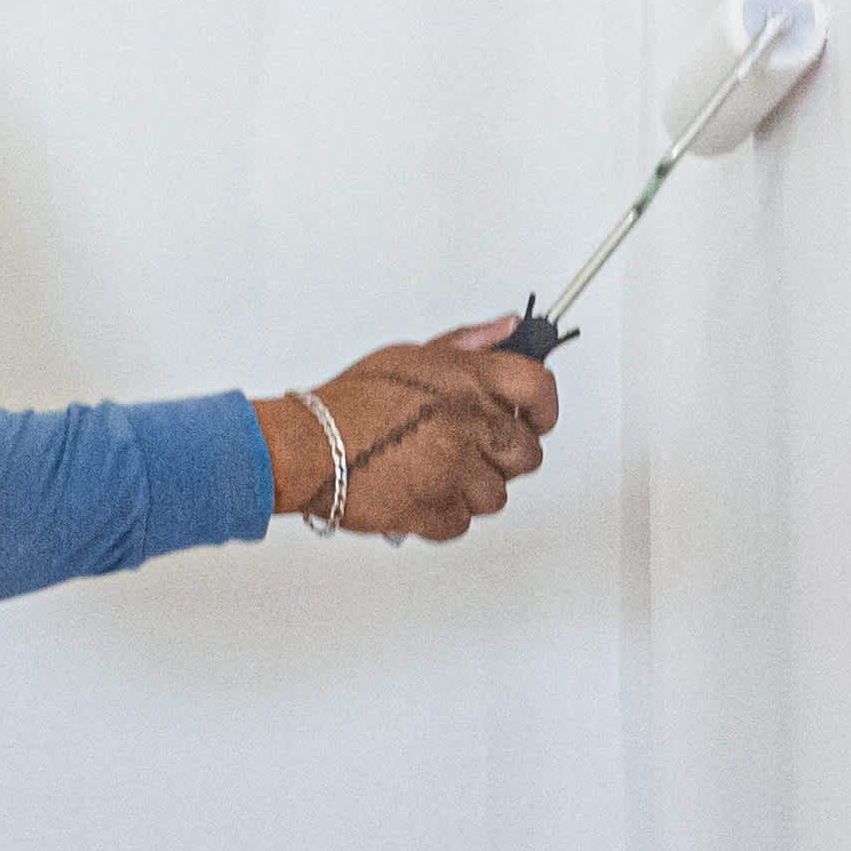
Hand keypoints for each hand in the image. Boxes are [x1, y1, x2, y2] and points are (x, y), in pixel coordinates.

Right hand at [262, 320, 558, 542]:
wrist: (306, 447)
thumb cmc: (350, 403)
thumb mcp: (411, 357)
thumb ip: (467, 345)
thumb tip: (507, 329)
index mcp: (464, 378)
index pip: (538, 388)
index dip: (544, 408)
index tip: (537, 419)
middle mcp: (466, 422)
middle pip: (527, 453)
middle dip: (505, 456)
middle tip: (476, 451)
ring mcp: (454, 469)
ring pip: (497, 494)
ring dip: (472, 488)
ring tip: (437, 473)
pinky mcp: (434, 509)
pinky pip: (462, 521)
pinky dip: (443, 514)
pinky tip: (420, 493)